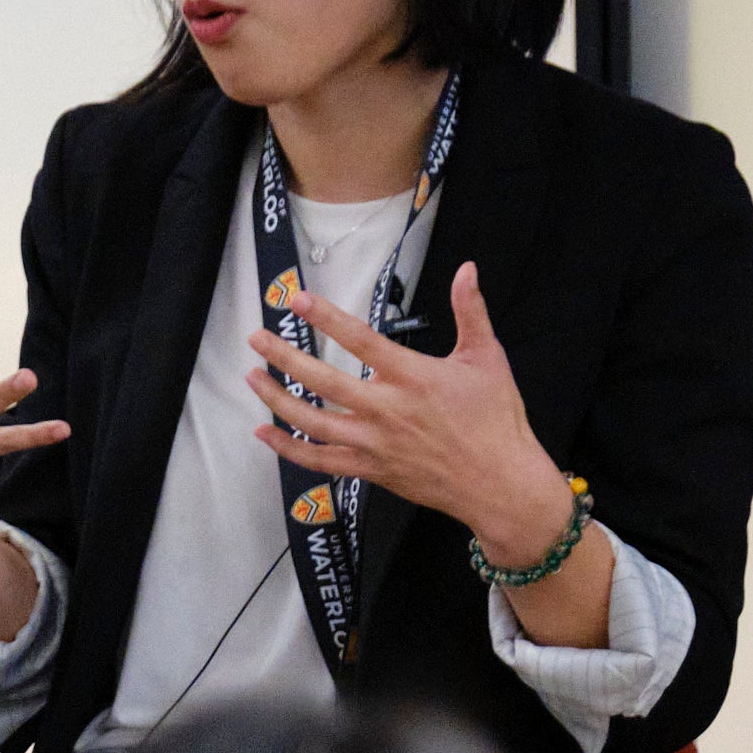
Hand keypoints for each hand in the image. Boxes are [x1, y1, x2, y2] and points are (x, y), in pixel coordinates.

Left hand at [242, 260, 575, 551]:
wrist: (500, 483)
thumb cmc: (496, 420)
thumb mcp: (487, 358)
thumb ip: (470, 311)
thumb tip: (467, 270)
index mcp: (412, 377)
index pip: (360, 340)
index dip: (327, 318)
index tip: (298, 300)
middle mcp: (386, 410)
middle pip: (322, 381)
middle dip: (284, 358)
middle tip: (256, 338)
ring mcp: (374, 444)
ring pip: (312, 422)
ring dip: (277, 400)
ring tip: (252, 378)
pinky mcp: (371, 470)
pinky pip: (320, 461)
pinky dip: (289, 449)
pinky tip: (266, 434)